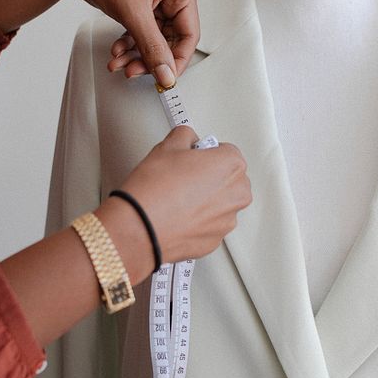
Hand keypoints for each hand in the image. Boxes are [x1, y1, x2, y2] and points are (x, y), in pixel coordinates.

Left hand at [63, 0, 199, 87]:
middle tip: (134, 71)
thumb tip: (166, 74)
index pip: (189, 34)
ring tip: (121, 63)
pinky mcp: (143, 7)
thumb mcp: (133, 12)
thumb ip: (152, 48)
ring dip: (137, 55)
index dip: (176, 60)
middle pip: (171, 40)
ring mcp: (158, 1)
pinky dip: (130, 45)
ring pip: (155, 41)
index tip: (165, 78)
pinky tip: (118, 51)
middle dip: (150, 58)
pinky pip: (142, 34)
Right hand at [117, 126, 251, 263]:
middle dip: (211, 177)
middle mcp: (237, 194)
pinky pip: (210, 226)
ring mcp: (227, 221)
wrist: (140, 228)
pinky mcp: (214, 241)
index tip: (193, 157)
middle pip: (230, 179)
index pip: (228, 151)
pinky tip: (178, 216)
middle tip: (184, 176)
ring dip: (206, 200)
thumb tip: (186, 138)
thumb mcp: (167, 146)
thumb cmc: (155, 190)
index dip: (207, 153)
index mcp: (232, 166)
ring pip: (221, 204)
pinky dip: (198, 221)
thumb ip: (185, 136)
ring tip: (178, 198)